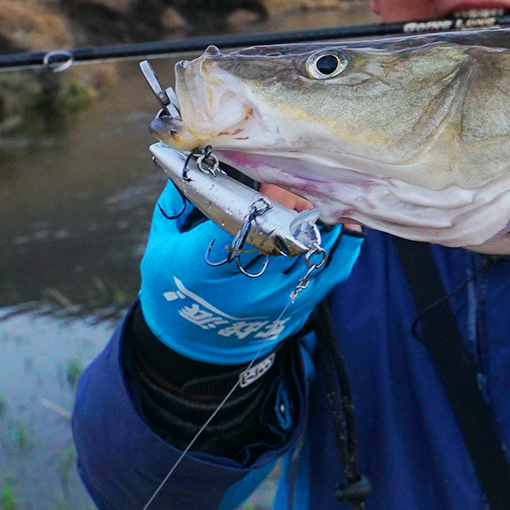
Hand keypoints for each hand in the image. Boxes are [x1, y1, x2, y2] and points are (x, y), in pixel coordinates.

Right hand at [137, 180, 361, 364]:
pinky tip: (347, 229)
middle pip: (283, 234)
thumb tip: (193, 165)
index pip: (241, 222)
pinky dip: (343, 248)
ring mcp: (275, 297)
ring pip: (311, 251)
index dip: (259, 197)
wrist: (191, 344)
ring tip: (325, 204)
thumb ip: (178, 204)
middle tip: (297, 190)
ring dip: (321, 224)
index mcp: (205, 264)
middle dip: (293, 208)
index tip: (266, 181)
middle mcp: (245, 283)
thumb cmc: (172, 287)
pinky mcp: (295, 306)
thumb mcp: (162, 246)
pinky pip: (329, 274)